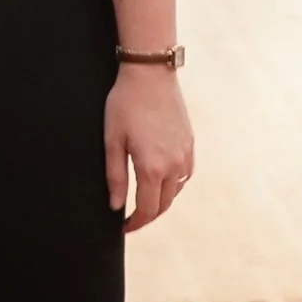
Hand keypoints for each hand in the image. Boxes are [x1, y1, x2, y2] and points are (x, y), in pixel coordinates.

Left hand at [105, 64, 192, 228]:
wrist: (151, 74)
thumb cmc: (125, 104)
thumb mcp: (112, 140)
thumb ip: (114, 176)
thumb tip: (115, 206)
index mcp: (152, 167)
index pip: (147, 209)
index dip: (135, 223)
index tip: (124, 227)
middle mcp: (173, 165)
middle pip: (164, 204)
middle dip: (148, 215)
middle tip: (132, 219)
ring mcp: (185, 154)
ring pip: (176, 191)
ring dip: (161, 200)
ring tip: (144, 200)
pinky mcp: (190, 143)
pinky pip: (185, 174)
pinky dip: (173, 184)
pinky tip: (161, 179)